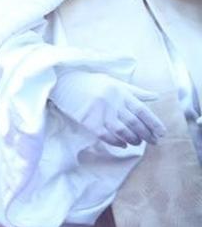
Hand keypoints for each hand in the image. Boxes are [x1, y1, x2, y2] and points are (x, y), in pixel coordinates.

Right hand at [49, 71, 166, 147]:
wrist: (64, 82)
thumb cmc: (91, 82)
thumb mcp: (115, 82)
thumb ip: (135, 91)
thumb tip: (156, 97)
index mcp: (121, 92)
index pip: (142, 110)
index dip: (154, 123)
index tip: (161, 133)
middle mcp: (113, 102)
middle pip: (134, 122)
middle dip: (146, 134)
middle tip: (154, 142)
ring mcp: (100, 112)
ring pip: (122, 130)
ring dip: (132, 139)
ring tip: (138, 143)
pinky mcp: (88, 120)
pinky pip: (105, 135)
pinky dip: (115, 141)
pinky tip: (122, 144)